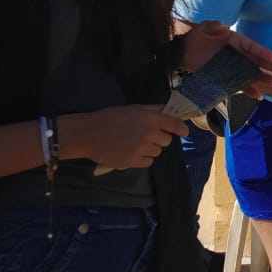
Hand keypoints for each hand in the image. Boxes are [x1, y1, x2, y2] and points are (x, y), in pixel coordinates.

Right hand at [62, 106, 187, 169]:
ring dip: (151, 148)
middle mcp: (150, 134)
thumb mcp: (133, 109)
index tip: (183, 132)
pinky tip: (132, 152)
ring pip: (158, 152)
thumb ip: (153, 110)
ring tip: (136, 143)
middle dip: (160, 138)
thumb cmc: (110, 118)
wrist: (88, 134)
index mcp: (151, 119)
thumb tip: (169, 110)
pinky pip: (148, 162)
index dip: (181, 129)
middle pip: (167, 141)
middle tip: (147, 135)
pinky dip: (143, 158)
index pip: (175, 125)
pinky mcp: (133, 162)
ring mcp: (141, 149)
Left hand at [176, 21, 271, 92]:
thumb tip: (223, 26)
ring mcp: (234, 67)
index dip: (263, 52)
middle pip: (257, 61)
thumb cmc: (194, 39)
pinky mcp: (227, 78)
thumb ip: (212, 26)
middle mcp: (237, 54)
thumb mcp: (202, 29)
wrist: (181, 55)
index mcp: (235, 41)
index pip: (251, 46)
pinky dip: (249, 90)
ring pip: (252, 74)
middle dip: (271, 67)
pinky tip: (258, 95)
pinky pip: (240, 85)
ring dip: (264, 79)